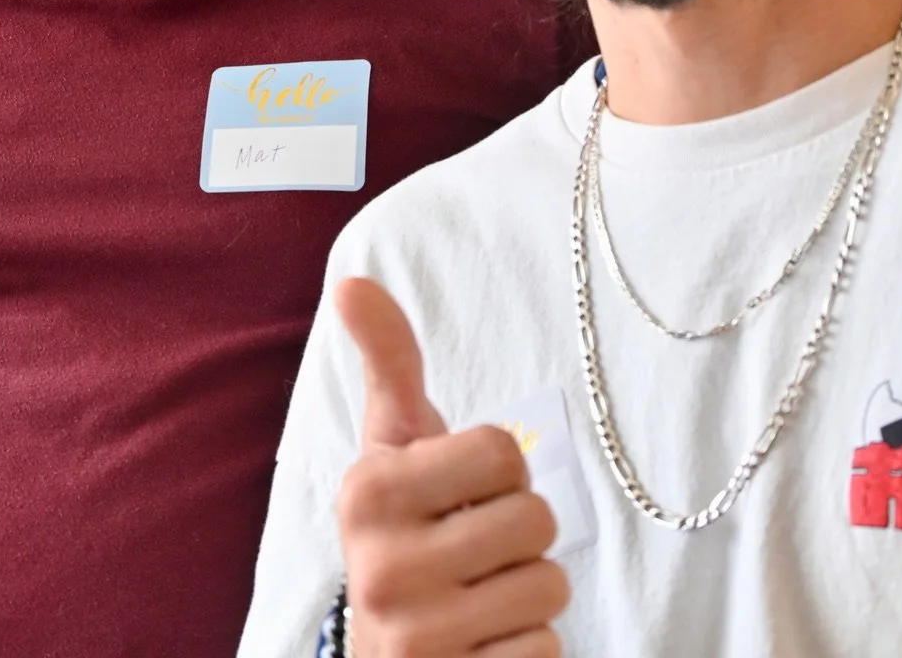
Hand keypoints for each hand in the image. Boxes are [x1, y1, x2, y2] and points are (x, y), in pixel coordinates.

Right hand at [334, 278, 568, 656]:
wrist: (389, 653)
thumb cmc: (406, 533)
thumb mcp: (392, 450)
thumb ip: (388, 364)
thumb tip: (352, 280)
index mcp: (368, 494)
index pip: (504, 451)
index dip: (499, 473)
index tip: (460, 496)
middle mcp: (381, 569)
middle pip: (536, 520)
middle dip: (521, 538)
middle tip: (476, 553)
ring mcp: (415, 637)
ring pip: (550, 588)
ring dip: (528, 595)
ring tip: (479, 598)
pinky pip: (547, 650)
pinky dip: (528, 649)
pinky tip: (483, 645)